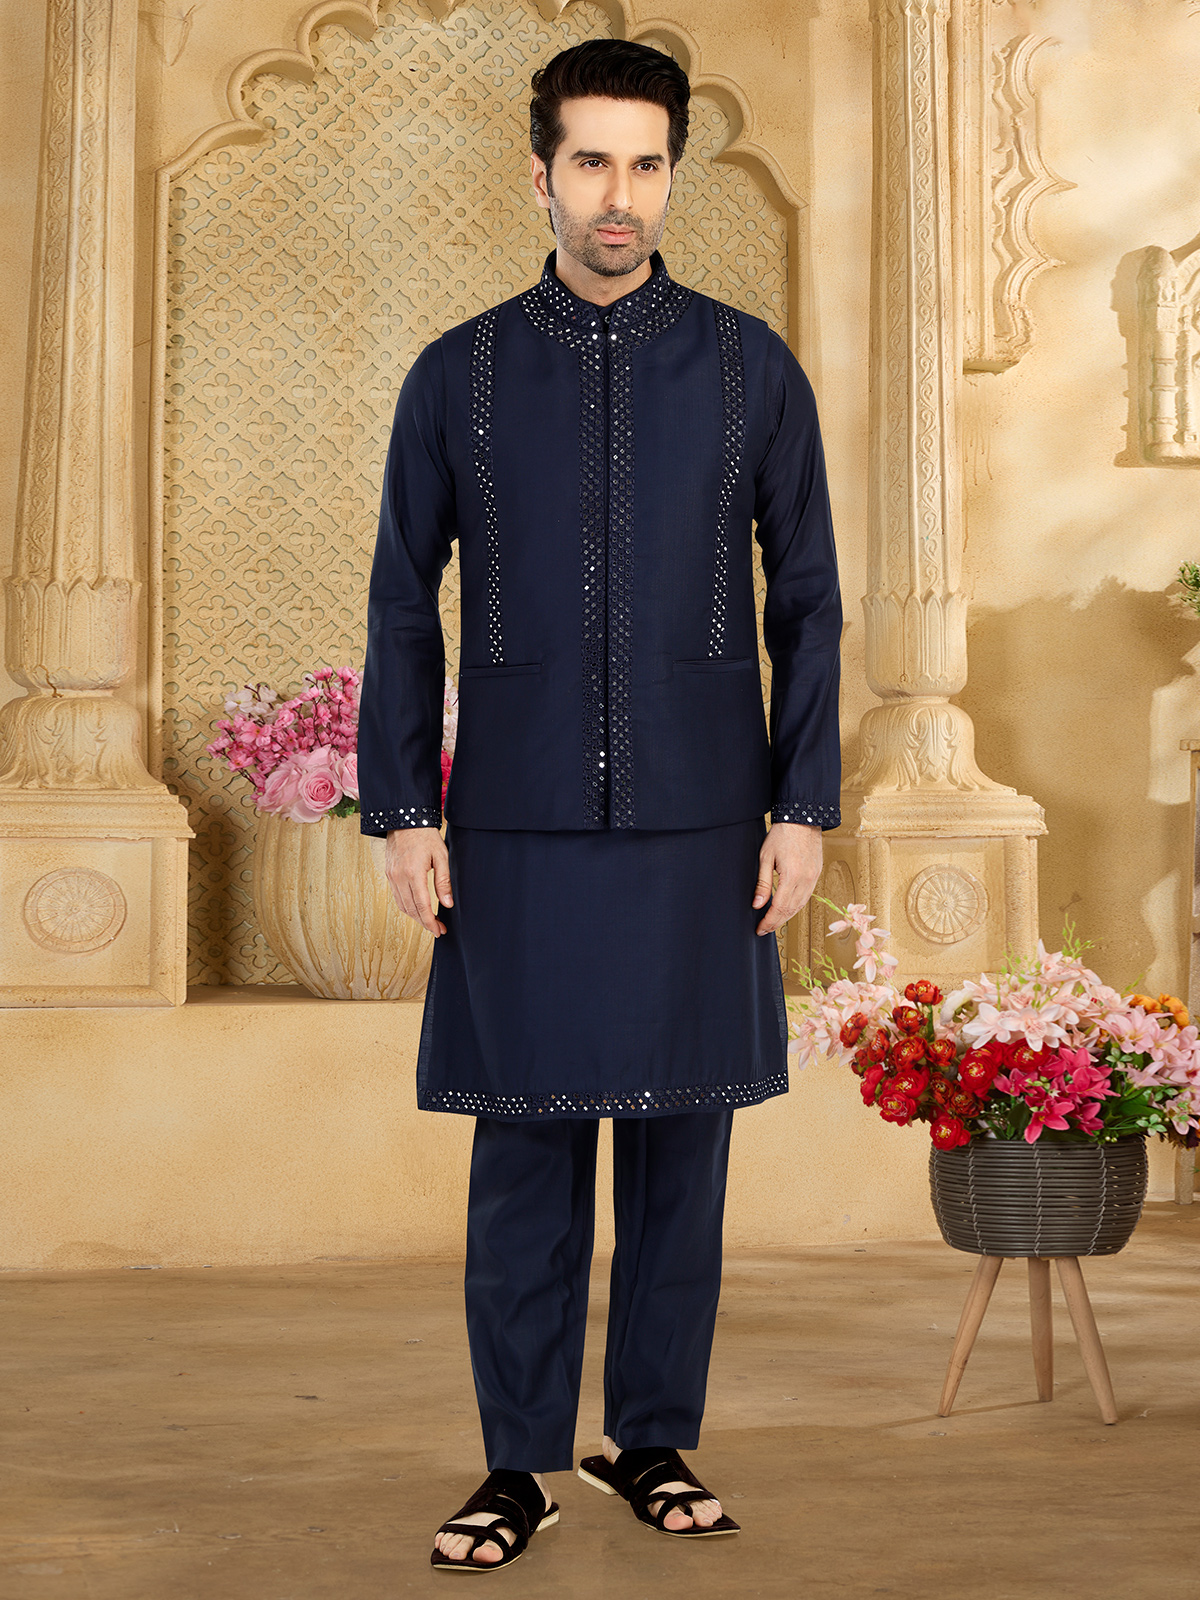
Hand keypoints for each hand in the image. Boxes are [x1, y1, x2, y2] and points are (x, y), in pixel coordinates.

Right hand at [384, 826, 451, 936]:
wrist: (405, 820)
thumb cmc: (426, 836)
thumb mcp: (441, 856)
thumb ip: (444, 882)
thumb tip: (448, 904)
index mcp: (413, 873)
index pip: (422, 906)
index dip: (431, 922)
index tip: (439, 931)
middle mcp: (399, 877)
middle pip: (411, 909)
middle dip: (425, 922)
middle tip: (438, 929)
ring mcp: (392, 876)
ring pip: (402, 905)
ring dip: (416, 916)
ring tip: (429, 921)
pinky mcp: (389, 874)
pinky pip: (397, 897)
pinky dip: (407, 906)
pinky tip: (417, 908)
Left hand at [752, 821, 822, 935]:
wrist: (803, 819)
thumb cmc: (782, 835)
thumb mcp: (765, 857)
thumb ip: (762, 883)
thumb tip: (757, 905)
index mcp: (792, 876)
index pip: (779, 908)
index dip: (769, 921)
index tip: (760, 929)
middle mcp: (806, 880)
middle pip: (790, 911)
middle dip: (776, 922)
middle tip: (764, 929)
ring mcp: (814, 878)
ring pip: (800, 906)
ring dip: (786, 917)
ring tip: (773, 922)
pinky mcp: (817, 874)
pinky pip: (806, 897)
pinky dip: (796, 906)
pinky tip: (787, 909)